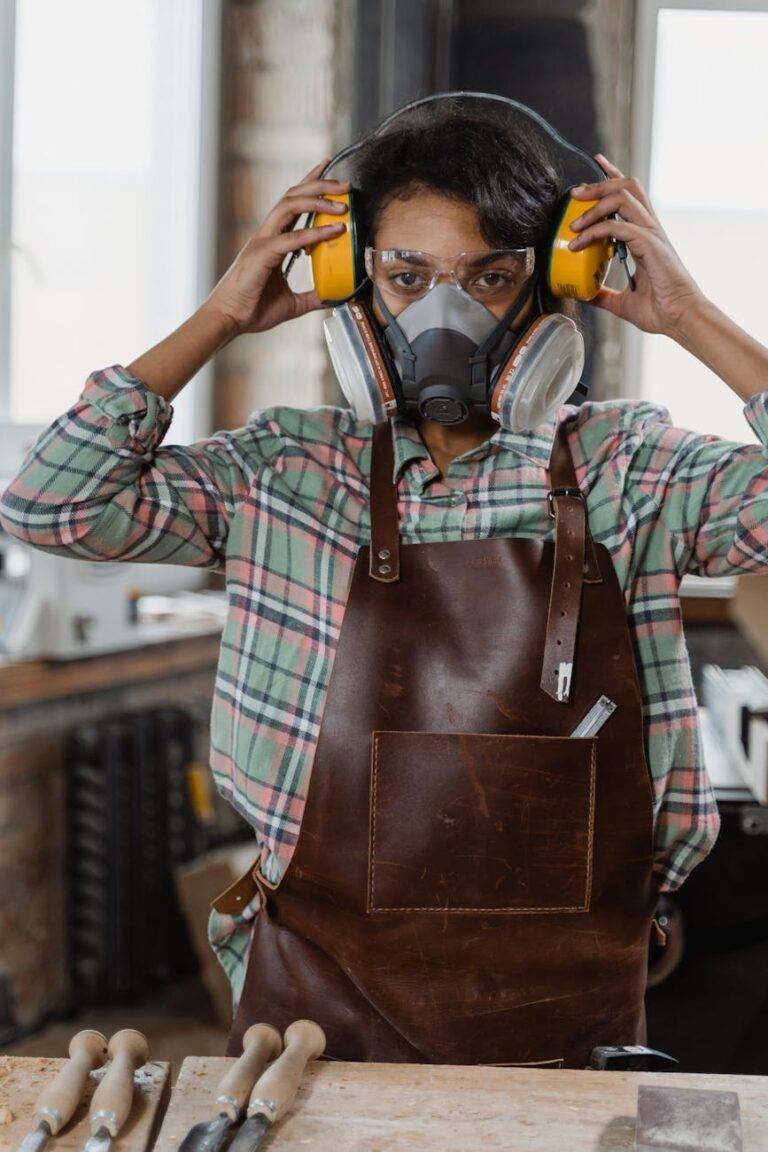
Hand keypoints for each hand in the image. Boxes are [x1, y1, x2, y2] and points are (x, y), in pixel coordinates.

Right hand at [204, 159, 348, 334]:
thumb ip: (312, 297)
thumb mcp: (292, 304)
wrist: (229, 320)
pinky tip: (334, 231)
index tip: (327, 166)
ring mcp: (263, 242)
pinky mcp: (262, 254)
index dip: (309, 181)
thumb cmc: (253, 309)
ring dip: (318, 200)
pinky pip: (292, 238)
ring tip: (342, 204)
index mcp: (272, 240)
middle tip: (346, 185)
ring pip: (290, 205)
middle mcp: (267, 235)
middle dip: (320, 184)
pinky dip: (315, 233)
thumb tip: (333, 298)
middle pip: (293, 195)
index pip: (292, 202)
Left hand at [567, 153, 705, 336]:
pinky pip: (619, 227)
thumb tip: (584, 294)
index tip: (597, 163)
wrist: (679, 320)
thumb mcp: (622, 302)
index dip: (613, 176)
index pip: (630, 195)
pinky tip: (579, 244)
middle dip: (598, 184)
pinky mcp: (650, 245)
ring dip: (594, 205)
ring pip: (624, 197)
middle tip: (574, 194)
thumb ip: (603, 293)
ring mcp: (652, 234)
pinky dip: (596, 231)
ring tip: (573, 223)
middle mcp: (650, 228)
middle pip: (627, 186)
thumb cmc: (660, 310)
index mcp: (646, 235)